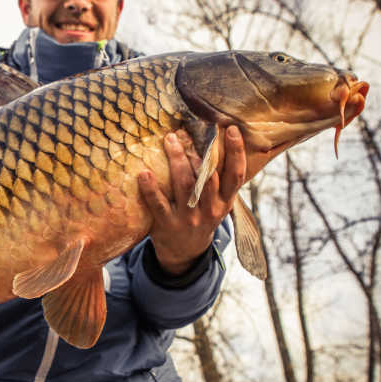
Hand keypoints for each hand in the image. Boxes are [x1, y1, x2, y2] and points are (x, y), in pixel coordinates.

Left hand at [139, 126, 245, 275]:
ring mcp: (188, 217)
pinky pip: (158, 204)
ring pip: (185, 185)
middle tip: (189, 130)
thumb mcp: (217, 202)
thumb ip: (219, 178)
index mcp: (225, 201)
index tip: (230, 129)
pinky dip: (151, 189)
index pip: (236, 175)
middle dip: (201, 152)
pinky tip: (144, 173)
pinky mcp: (167, 224)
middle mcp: (210, 209)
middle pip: (208, 177)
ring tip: (169, 139)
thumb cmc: (201, 216)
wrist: (185, 253)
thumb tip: (215, 138)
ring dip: (177, 160)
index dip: (237, 151)